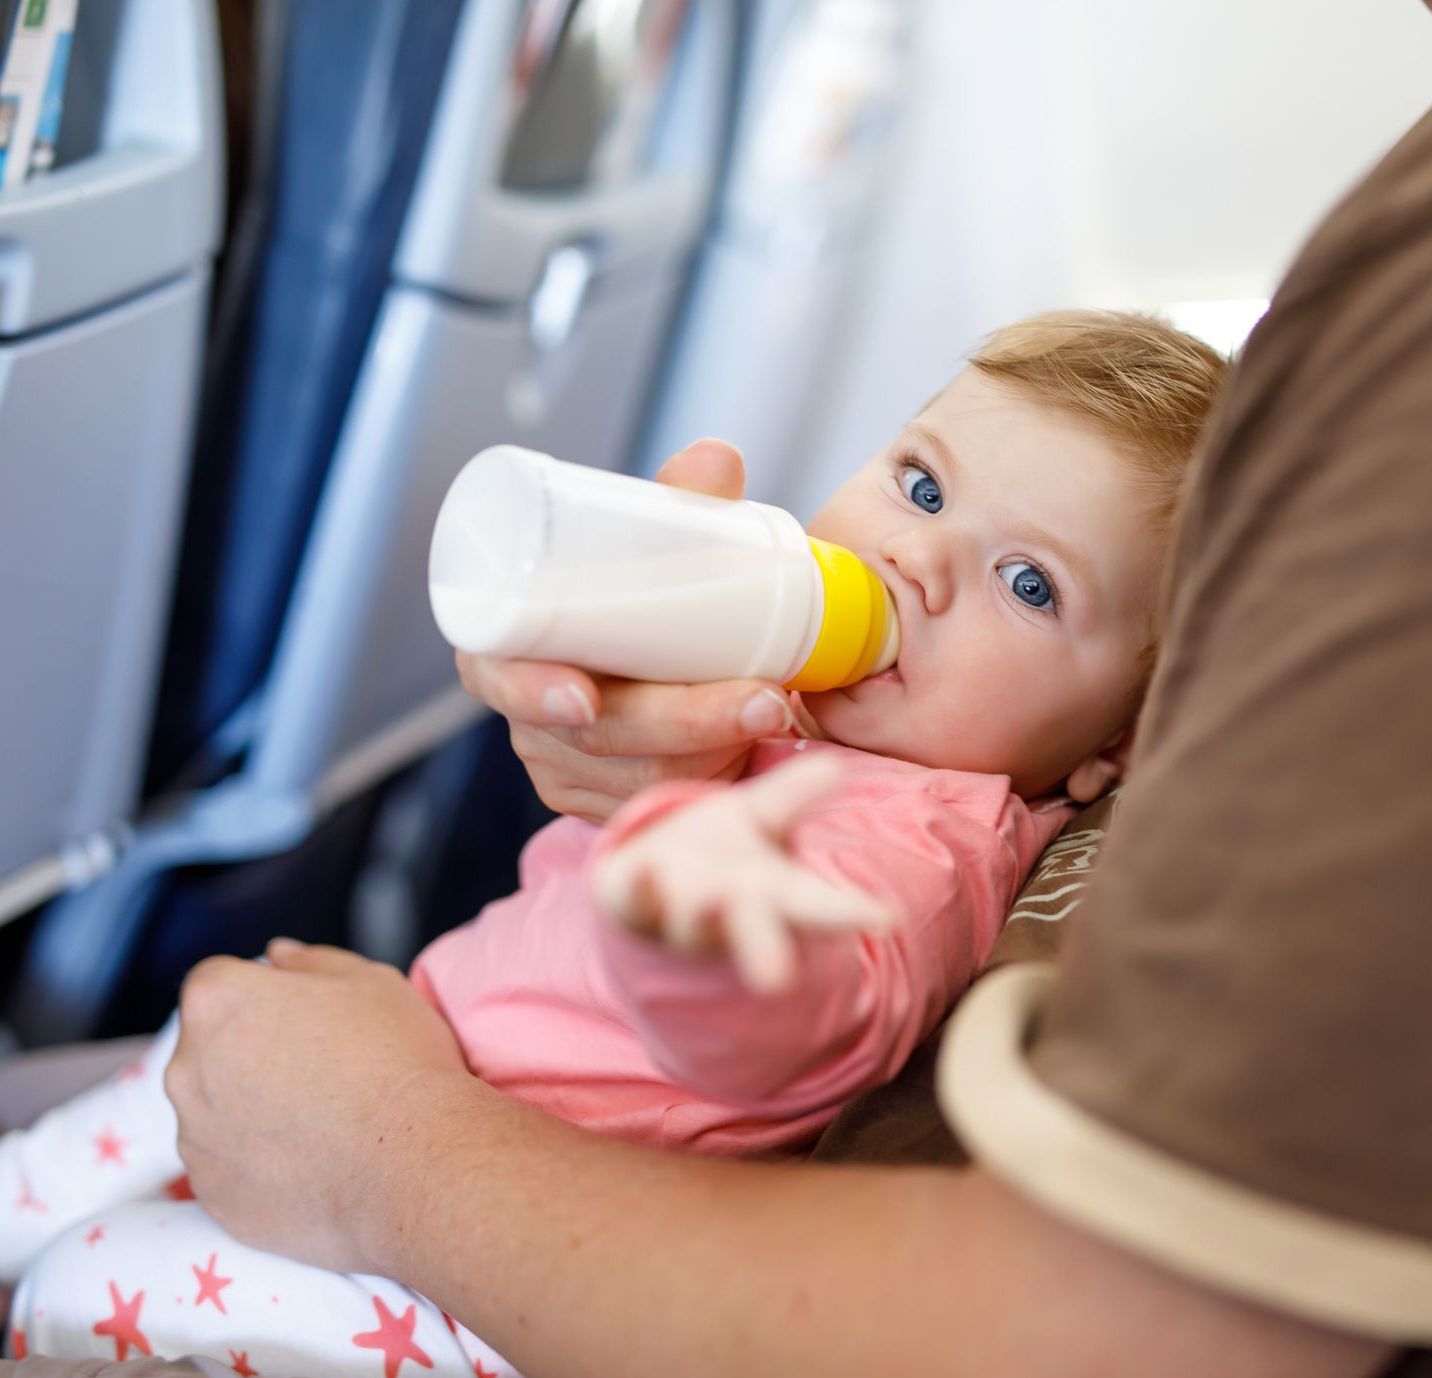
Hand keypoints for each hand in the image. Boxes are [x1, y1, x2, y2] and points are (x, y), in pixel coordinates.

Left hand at [165, 941, 470, 1274]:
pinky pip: (227, 1165)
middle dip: (249, 1050)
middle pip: (208, 1047)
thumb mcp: (368, 979)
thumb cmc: (393, 1057)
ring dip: (250, 1106)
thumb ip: (310, 960)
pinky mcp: (211, 1193)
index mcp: (218, 1002)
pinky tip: (311, 1158)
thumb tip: (277, 956)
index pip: (219, 982)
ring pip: (215, 1108)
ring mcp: (194, 1136)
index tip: (303, 1017)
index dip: (263, 995)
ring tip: (319, 1118)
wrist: (408, 1161)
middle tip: (317, 1066)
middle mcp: (186, 1067)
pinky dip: (258, 1160)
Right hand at [455, 440, 797, 822]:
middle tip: (763, 697)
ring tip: (775, 711)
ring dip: (709, 753)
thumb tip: (718, 458)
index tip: (585, 695)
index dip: (533, 689)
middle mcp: (526, 714)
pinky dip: (706, 782)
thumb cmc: (637, 593)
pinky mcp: (603, 801)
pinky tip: (750, 759)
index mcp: (507, 644)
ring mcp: (562, 765)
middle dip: (682, 723)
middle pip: (592, 737)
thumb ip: (682, 505)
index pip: (497, 674)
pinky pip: (653, 805)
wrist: (649, 648)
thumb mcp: (651, 548)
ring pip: (633, 778)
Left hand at [593, 753, 893, 991]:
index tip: (882, 919)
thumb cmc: (719, 852)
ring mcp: (675, 909)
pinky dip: (641, 887)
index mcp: (771, 894)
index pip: (816, 905)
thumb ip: (795, 795)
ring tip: (713, 899)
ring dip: (703, 913)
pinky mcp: (628, 898)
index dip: (850, 912)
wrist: (645, 880)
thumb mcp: (761, 820)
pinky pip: (632, 896)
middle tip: (777, 976)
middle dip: (766, 949)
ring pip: (694, 918)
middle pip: (753, 930)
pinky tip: (645, 870)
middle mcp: (726, 912)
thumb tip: (837, 766)